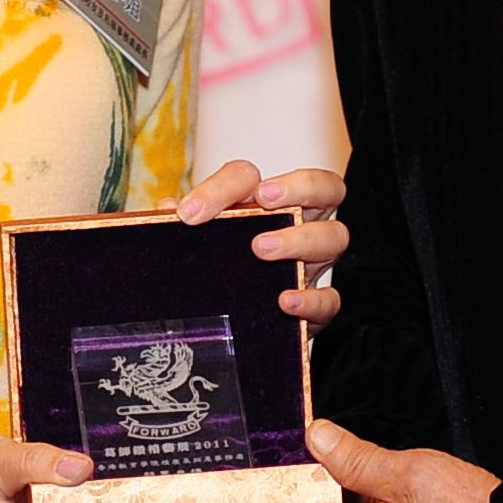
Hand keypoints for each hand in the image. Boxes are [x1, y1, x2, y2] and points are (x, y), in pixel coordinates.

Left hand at [176, 159, 350, 332]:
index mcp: (263, 206)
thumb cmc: (218, 272)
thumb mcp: (197, 247)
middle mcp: (297, 226)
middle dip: (299, 188)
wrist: (231, 325)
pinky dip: (312, 299)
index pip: (249, 177)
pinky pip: (330, 299)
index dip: (223, 187)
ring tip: (262, 249)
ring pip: (334, 237)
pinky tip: (285, 301)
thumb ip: (182, 228)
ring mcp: (310, 265)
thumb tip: (168, 212)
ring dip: (300, 238)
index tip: (192, 211)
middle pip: (326, 189)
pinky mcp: (315, 307)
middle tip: (264, 202)